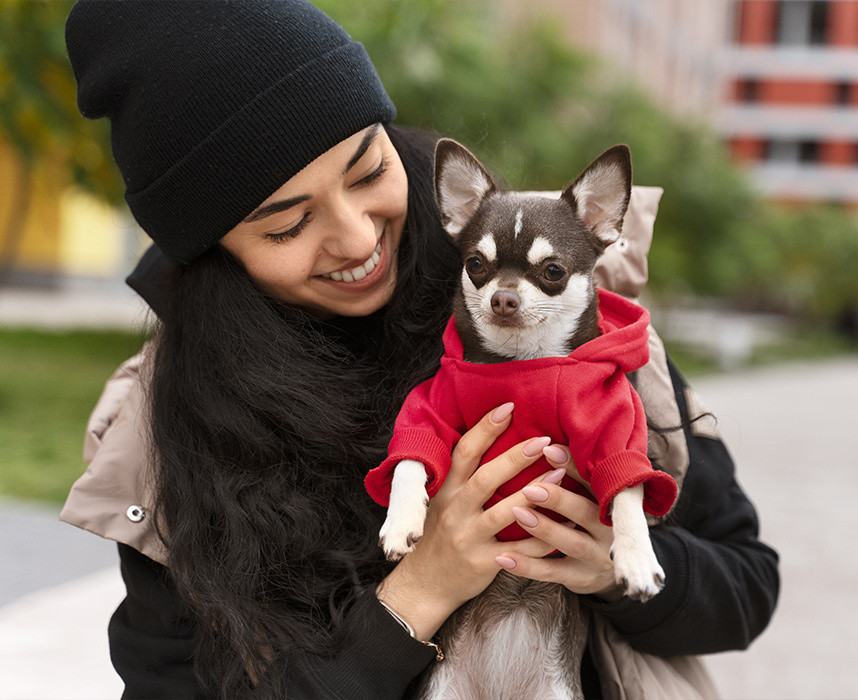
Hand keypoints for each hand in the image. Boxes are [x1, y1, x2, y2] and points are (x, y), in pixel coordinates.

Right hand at [376, 403, 556, 639]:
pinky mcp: (483, 563)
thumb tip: (493, 438)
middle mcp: (455, 511)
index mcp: (447, 490)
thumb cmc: (439, 535)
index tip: (508, 407)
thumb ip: (465, 476)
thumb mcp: (442, 501)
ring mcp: (468, 538)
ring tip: (559, 474)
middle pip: (485, 479)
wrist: (423, 584)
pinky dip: (545, 537)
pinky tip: (566, 523)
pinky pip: (520, 550)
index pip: (464, 453)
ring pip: (503, 514)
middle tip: (543, 439)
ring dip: (533, 494)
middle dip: (515, 458)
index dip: (485, 429)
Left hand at [494, 445, 624, 600]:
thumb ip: (574, 472)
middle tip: (531, 487)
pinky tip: (502, 557)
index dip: (573, 466)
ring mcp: (596, 557)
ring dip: (543, 528)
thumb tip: (544, 440)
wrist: (609, 569)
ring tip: (516, 513)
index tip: (547, 449)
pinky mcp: (580, 578)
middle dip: (559, 499)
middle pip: (586, 512)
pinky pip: (552, 572)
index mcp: (613, 502)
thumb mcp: (592, 495)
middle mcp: (610, 530)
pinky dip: (527, 566)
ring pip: (570, 543)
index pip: (594, 481)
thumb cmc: (589, 518)